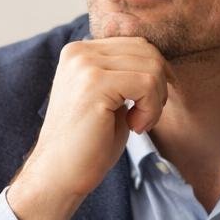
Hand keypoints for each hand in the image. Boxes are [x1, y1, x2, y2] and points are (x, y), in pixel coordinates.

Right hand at [7, 38, 174, 219]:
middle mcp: (79, 52)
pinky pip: (147, 83)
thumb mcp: (109, 99)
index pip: (136, 45)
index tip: (147, 106)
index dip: (155, 74)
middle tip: (145, 116)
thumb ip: (126, 75)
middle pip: (146, 51)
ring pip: (151, 67)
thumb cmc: (88, 144)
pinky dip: (151, 109)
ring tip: (138, 123)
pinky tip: (135, 127)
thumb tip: (159, 62)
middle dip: (158, 85)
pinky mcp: (95, 83)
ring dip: (155, 100)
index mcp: (79, 52)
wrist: (59, 175)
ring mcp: (85, 65)